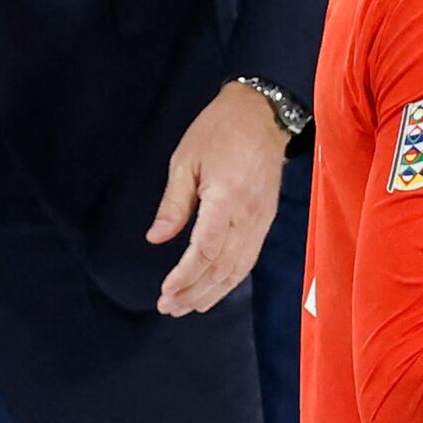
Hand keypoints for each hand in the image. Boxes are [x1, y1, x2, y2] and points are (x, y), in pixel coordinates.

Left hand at [148, 80, 291, 315]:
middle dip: (194, 292)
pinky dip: (230, 280)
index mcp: (226, 198)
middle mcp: (248, 216)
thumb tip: (157, 238)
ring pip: (238, 269)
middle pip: (221, 268)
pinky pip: (249, 259)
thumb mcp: (185, 160)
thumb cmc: (219, 131)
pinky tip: (213, 290)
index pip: (205, 251)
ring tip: (187, 307)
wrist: (262, 114)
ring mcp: (260, 221)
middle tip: (168, 307)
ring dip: (212, 293)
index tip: (165, 291)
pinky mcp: (265, 221)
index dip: (185, 276)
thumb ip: (173, 204)